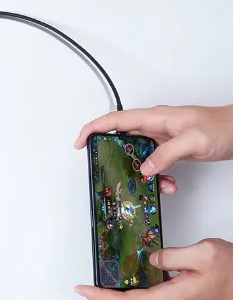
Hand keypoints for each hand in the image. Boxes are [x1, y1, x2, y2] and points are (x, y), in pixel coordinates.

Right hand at [76, 105, 232, 176]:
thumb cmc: (221, 126)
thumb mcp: (192, 141)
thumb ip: (165, 154)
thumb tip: (144, 168)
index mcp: (154, 117)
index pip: (115, 120)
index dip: (94, 129)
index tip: (81, 142)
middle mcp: (154, 125)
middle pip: (122, 137)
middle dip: (114, 155)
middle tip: (108, 169)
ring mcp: (162, 136)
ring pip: (139, 154)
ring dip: (141, 171)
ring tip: (149, 183)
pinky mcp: (171, 148)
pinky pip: (155, 162)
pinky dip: (157, 175)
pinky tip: (167, 183)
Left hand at [76, 239, 232, 299]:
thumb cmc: (230, 270)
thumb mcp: (200, 253)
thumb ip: (170, 255)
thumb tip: (150, 258)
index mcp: (171, 298)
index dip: (101, 296)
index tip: (83, 289)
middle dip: (104, 294)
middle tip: (84, 284)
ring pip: (137, 299)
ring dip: (117, 291)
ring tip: (99, 279)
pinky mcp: (177, 299)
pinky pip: (148, 295)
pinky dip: (131, 288)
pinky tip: (124, 276)